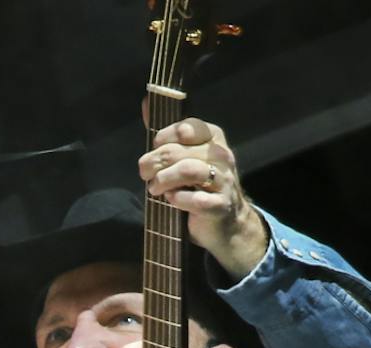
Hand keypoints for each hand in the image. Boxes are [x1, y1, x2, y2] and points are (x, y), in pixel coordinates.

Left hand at [138, 119, 269, 280]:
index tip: (155, 149)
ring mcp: (224, 181)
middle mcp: (221, 156)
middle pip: (178, 151)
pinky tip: (172, 201)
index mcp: (213, 137)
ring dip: (163, 180)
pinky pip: (196, 200)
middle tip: (145, 173)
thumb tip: (147, 103)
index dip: (162, 139)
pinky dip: (178, 200)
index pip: (184, 129)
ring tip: (154, 188)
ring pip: (188, 170)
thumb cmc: (199, 185)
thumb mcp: (185, 155)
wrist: (226, 222)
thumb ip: (166, 133)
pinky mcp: (220, 206)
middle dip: (153, 163)